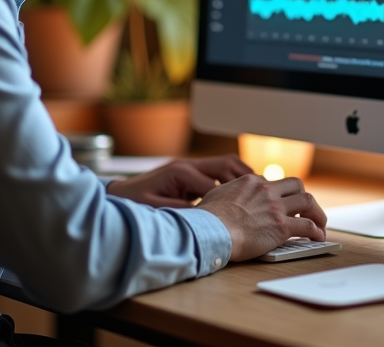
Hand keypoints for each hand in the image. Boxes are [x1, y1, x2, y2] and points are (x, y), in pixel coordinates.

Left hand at [105, 155, 252, 207]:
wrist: (119, 193)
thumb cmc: (133, 202)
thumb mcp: (154, 210)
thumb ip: (179, 212)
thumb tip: (204, 218)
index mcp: (180, 173)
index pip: (215, 183)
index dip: (232, 196)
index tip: (249, 209)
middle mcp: (188, 166)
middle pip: (226, 164)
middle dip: (246, 179)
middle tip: (265, 193)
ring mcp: (190, 168)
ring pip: (225, 165)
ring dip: (242, 176)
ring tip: (260, 191)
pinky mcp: (190, 174)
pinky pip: (217, 172)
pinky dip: (232, 180)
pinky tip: (242, 194)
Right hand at [194, 174, 326, 260]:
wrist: (211, 230)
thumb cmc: (208, 217)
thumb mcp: (217, 194)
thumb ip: (228, 193)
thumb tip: (226, 199)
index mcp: (251, 182)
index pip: (274, 183)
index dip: (280, 194)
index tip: (282, 204)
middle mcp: (267, 191)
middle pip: (296, 185)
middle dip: (303, 197)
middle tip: (305, 210)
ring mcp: (276, 207)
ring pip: (308, 201)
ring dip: (317, 212)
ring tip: (320, 223)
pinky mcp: (281, 227)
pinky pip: (308, 226)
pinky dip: (317, 231)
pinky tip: (319, 237)